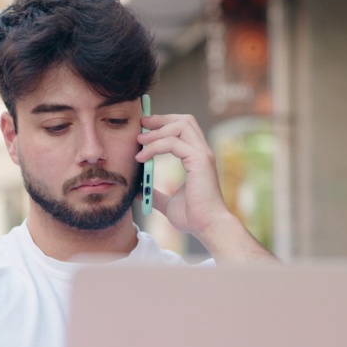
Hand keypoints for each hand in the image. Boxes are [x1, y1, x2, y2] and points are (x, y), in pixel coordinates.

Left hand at [136, 113, 236, 238]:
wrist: (207, 227)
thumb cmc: (193, 217)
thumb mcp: (168, 202)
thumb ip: (155, 193)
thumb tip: (138, 191)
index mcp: (197, 157)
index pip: (183, 129)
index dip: (164, 124)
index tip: (144, 128)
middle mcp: (202, 152)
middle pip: (184, 120)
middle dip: (161, 119)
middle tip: (141, 125)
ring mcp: (202, 154)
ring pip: (180, 126)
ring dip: (156, 131)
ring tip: (139, 141)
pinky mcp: (199, 160)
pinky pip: (173, 143)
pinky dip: (155, 147)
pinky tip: (142, 158)